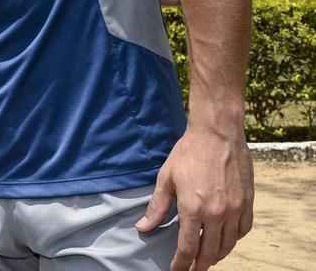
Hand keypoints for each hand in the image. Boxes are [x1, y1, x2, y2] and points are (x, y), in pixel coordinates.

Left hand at [135, 126, 253, 269]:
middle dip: (200, 265)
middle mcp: (217, 214)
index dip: (182, 264)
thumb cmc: (188, 153)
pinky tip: (226, 240)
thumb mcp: (166, 178)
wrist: (217, 134)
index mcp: (194, 209)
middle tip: (192, 269)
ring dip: (217, 255)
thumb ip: (157, 207)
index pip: (188, 248)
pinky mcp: (247, 203)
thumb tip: (143, 227)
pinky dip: (234, 239)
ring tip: (207, 259)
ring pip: (228, 244)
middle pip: (210, 252)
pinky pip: (243, 230)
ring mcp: (235, 209)